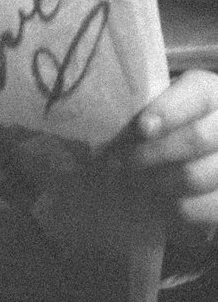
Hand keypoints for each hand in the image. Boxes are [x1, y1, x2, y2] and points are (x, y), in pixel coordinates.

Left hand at [115, 68, 217, 261]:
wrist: (194, 158)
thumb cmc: (164, 125)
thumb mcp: (155, 107)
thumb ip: (137, 109)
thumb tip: (95, 120)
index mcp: (211, 93)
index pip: (197, 95)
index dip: (170, 111)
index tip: (142, 128)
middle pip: (196, 138)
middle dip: (148, 153)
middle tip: (114, 162)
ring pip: (195, 175)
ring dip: (152, 180)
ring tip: (126, 179)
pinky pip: (199, 208)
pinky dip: (169, 206)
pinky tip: (150, 198)